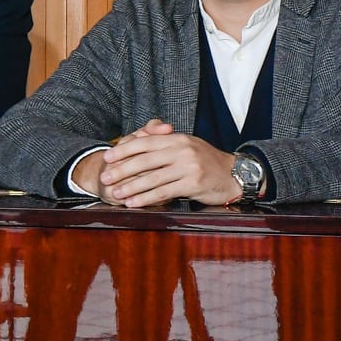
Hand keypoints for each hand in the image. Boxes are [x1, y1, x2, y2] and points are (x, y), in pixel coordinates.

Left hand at [78, 122, 239, 207]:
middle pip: (145, 160)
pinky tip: (134, 203)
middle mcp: (182, 150)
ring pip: (153, 178)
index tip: (107, 157)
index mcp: (177, 138)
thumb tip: (137, 138)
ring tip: (116, 193)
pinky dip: (147, 199)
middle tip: (106, 177)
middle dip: (122, 170)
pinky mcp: (193, 184)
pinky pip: (165, 192)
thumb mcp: (186, 145)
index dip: (124, 149)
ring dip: (131, 187)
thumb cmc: (207, 161)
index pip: (145, 141)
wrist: (234, 175)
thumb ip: (164, 141)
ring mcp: (188, 167)